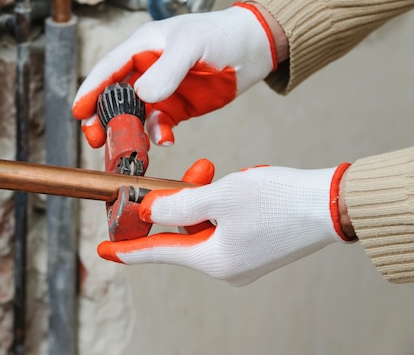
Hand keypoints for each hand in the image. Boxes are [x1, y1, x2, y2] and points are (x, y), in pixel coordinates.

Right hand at [72, 2, 278, 147]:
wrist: (255, 48)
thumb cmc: (222, 35)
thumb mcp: (192, 45)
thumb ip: (167, 69)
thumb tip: (142, 96)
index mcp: (142, 46)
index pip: (108, 69)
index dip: (90, 90)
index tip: (78, 112)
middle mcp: (146, 69)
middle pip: (114, 96)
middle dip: (102, 118)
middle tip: (95, 138)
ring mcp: (161, 90)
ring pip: (134, 115)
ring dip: (129, 131)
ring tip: (129, 147)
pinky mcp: (177, 108)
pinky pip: (160, 126)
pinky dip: (159, 135)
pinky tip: (166, 139)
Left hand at [98, 161, 353, 286]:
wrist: (332, 203)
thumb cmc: (278, 199)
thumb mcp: (218, 195)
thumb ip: (177, 204)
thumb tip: (148, 212)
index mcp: (214, 260)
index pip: (159, 252)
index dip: (129, 249)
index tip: (105, 250)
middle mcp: (226, 266)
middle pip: (184, 232)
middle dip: (182, 200)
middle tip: (195, 172)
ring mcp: (243, 259)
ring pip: (205, 224)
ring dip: (205, 196)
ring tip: (221, 172)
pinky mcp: (256, 247)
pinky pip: (224, 225)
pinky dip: (221, 204)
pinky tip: (239, 185)